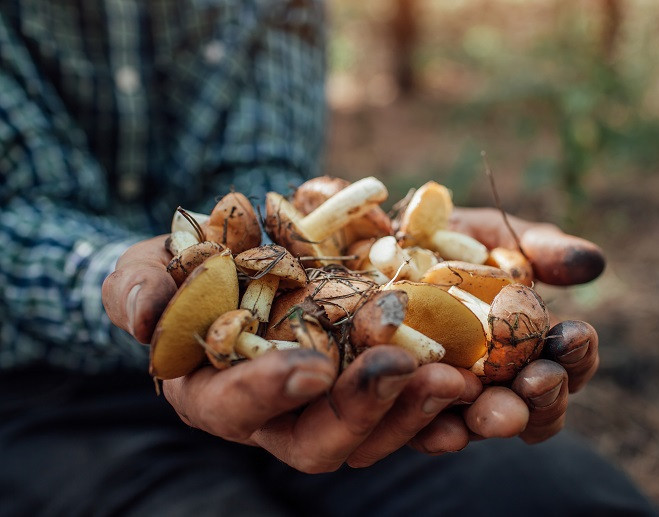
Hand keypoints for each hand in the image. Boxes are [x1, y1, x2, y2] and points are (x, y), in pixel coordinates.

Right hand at [102, 237, 472, 471]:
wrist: (237, 261)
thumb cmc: (183, 272)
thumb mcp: (149, 269)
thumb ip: (138, 289)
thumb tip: (142, 316)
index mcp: (218, 395)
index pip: (239, 409)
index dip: (271, 393)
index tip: (310, 366)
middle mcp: (280, 413)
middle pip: (322, 440)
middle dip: (364, 411)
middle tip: (408, 372)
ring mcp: (333, 401)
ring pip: (378, 430)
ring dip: (418, 409)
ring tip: (458, 375)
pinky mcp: (374, 379)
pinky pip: (413, 403)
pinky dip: (444, 396)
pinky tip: (478, 376)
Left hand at [405, 207, 601, 449]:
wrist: (371, 245)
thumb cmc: (443, 240)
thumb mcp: (491, 235)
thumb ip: (540, 249)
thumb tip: (593, 263)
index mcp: (528, 343)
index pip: (567, 361)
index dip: (579, 353)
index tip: (576, 333)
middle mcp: (497, 378)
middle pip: (537, 406)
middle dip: (544, 397)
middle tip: (538, 380)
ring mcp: (453, 397)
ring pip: (487, 425)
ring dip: (497, 419)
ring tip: (493, 410)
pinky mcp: (405, 407)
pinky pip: (424, 431)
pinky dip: (438, 431)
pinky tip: (445, 426)